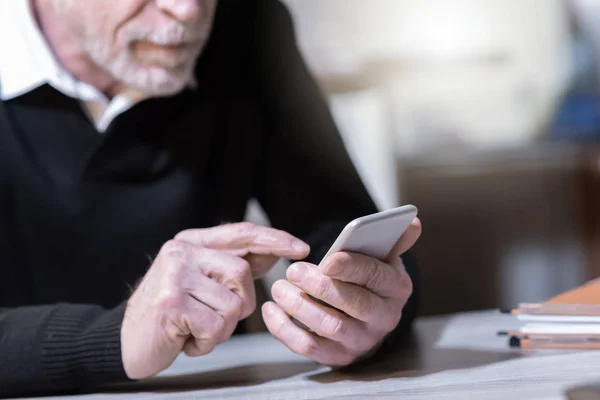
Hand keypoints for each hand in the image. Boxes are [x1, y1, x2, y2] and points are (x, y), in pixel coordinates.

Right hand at [121, 223, 309, 378]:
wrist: (126, 342)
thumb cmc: (170, 313)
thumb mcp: (202, 283)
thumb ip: (235, 266)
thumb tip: (274, 252)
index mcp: (191, 242)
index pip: (241, 233)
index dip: (274, 238)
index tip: (301, 247)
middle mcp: (182, 252)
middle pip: (242, 273)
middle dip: (239, 304)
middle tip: (213, 318)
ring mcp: (175, 275)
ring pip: (232, 304)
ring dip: (221, 329)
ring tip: (196, 328)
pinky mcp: (171, 302)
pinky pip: (216, 327)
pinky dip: (207, 343)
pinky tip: (186, 339)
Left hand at [262, 218, 420, 365]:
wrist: (366, 316)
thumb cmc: (369, 279)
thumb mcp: (383, 258)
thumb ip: (393, 240)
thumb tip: (413, 222)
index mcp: (397, 289)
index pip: (376, 277)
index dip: (351, 268)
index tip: (327, 259)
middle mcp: (384, 318)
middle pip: (354, 305)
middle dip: (321, 287)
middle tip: (293, 271)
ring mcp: (361, 341)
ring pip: (330, 327)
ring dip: (300, 307)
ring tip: (279, 287)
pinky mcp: (338, 356)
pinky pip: (309, 347)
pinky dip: (285, 330)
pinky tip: (270, 309)